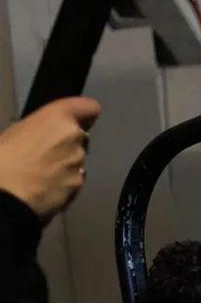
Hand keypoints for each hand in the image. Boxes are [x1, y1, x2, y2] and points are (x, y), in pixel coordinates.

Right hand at [0, 97, 100, 221]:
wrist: (7, 194)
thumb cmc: (3, 156)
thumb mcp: (17, 130)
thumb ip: (41, 129)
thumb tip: (44, 136)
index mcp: (59, 118)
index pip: (89, 107)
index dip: (84, 113)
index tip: (76, 119)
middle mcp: (76, 138)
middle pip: (80, 136)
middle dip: (67, 142)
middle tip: (45, 151)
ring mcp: (80, 164)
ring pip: (78, 159)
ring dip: (66, 162)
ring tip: (43, 172)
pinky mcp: (79, 187)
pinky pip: (74, 178)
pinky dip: (65, 180)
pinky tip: (46, 186)